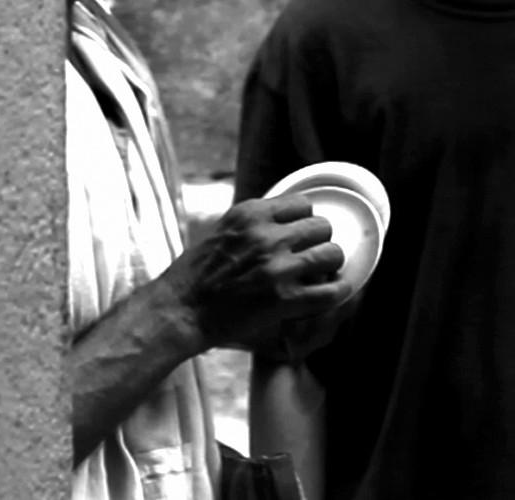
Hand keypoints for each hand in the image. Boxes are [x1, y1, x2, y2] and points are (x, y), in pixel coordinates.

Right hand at [165, 193, 349, 349]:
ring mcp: (276, 267)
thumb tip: (287, 221)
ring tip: (319, 276)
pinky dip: (335, 293)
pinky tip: (328, 295)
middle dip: (319, 242)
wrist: (179, 310)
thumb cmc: (196, 275)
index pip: (303, 203)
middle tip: (310, 258)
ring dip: (329, 266)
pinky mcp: (283, 299)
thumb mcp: (223, 231)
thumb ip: (255, 223)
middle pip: (322, 226)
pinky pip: (330, 291)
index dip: (305, 220)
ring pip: (332, 254)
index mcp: (250, 214)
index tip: (301, 235)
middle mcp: (265, 235)